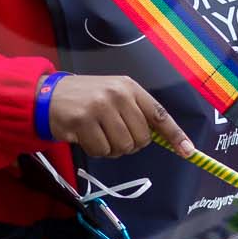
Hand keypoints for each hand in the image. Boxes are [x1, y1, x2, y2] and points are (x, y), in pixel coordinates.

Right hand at [45, 74, 191, 158]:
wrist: (49, 95)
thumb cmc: (86, 98)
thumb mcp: (113, 95)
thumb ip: (135, 112)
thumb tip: (162, 138)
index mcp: (129, 87)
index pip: (159, 114)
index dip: (175, 134)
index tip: (188, 151)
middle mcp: (118, 94)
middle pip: (141, 138)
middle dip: (129, 144)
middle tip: (112, 134)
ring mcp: (100, 106)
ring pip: (123, 147)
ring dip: (111, 149)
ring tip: (98, 134)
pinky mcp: (84, 121)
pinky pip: (102, 151)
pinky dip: (95, 150)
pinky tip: (85, 136)